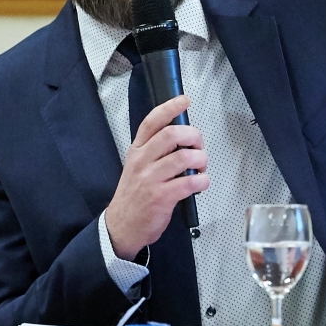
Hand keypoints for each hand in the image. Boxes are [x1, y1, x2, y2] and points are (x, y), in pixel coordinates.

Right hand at [103, 94, 208, 253]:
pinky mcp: (161, 197)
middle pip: (171, 135)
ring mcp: (151, 179)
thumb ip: (156, 150)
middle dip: (193, 136)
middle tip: (199, 145)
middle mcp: (142, 161)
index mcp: (137, 150)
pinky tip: (201, 182)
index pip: (151, 122)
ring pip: (183, 158)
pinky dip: (202, 180)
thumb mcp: (138, 166)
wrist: (123, 225)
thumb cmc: (135, 195)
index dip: (170, 108)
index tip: (184, 101)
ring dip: (201, 159)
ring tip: (202, 167)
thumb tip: (183, 137)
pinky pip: (189, 182)